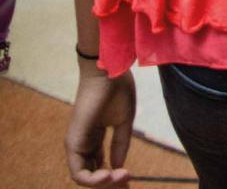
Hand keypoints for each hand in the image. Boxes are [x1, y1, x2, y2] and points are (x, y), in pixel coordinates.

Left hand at [65, 63, 135, 185]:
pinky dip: (93, 181)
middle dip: (110, 185)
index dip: (114, 177)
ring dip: (103, 185)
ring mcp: (76, 145)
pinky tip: (111, 175)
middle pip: (93, 176)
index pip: (100, 166)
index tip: (130, 180)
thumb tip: (119, 167)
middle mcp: (83, 144)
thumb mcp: (124, 121)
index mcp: (95, 138)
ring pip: (84, 179)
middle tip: (127, 184)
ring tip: (122, 177)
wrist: (108, 71)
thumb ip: (121, 144)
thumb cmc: (117, 89)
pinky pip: (78, 174)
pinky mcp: (73, 143)